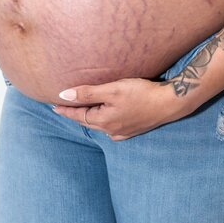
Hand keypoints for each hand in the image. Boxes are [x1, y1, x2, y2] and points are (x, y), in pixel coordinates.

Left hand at [52, 76, 180, 139]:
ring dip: (91, 117)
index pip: (78, 115)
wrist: (169, 103)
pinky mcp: (134, 130)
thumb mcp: (112, 90)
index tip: (54, 106)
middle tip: (66, 107)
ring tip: (84, 110)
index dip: (65, 110)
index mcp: (104, 120)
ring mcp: (123, 132)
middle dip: (76, 114)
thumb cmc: (141, 93)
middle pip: (88, 121)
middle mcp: (111, 130)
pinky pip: (113, 129)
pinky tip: (107, 120)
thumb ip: (87, 93)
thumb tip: (63, 95)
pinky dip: (105, 122)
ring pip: (101, 125)